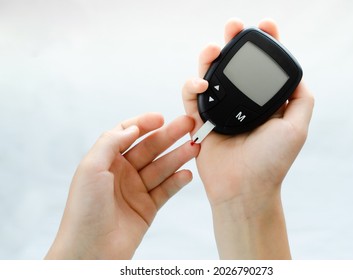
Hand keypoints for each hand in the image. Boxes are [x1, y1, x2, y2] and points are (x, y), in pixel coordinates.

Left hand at [45, 113, 199, 258]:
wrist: (90, 251)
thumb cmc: (84, 210)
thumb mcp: (90, 169)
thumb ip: (110, 143)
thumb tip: (132, 127)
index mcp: (106, 160)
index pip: (128, 134)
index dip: (144, 123)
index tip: (161, 117)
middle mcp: (122, 173)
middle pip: (150, 148)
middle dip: (169, 136)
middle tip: (188, 126)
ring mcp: (136, 190)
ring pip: (161, 167)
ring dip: (178, 156)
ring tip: (194, 148)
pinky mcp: (148, 207)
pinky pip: (166, 190)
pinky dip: (177, 182)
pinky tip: (186, 174)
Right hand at [182, 19, 313, 258]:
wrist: (244, 189)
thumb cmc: (271, 162)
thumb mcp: (297, 128)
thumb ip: (302, 99)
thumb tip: (296, 75)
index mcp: (265, 103)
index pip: (263, 68)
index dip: (265, 46)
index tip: (266, 26)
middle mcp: (242, 103)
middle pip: (235, 66)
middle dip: (234, 43)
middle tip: (233, 27)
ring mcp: (220, 111)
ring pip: (211, 75)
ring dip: (209, 57)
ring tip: (213, 48)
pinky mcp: (200, 120)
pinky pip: (191, 97)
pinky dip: (192, 86)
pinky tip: (201, 83)